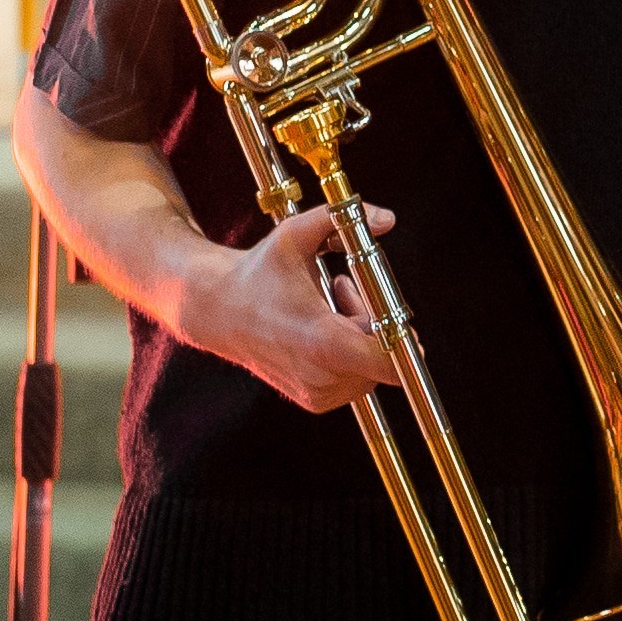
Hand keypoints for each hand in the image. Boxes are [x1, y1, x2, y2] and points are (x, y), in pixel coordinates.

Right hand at [177, 203, 406, 414]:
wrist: (216, 310)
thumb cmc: (259, 271)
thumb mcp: (296, 234)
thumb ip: (342, 220)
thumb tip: (387, 219)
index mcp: (321, 341)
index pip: (386, 361)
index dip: (405, 342)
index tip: (404, 322)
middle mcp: (320, 375)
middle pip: (382, 354)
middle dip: (376, 320)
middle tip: (346, 287)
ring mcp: (318, 393)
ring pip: (371, 366)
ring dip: (362, 335)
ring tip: (331, 302)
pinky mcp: (315, 401)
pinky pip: (356, 378)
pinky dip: (350, 354)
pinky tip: (324, 327)